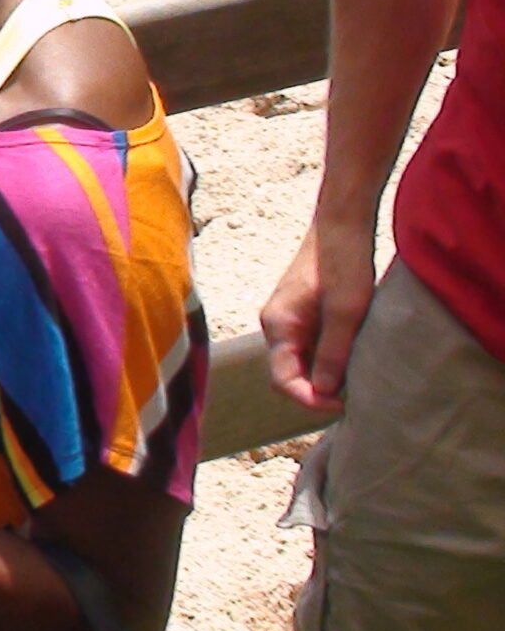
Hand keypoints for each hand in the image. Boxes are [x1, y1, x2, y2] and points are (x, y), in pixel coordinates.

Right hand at [260, 216, 378, 412]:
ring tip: (355, 379)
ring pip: (299, 362)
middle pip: (288, 374)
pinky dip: (326, 359)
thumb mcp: (346, 312)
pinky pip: (308, 347)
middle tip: (353, 397)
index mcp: (278, 325)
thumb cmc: (343, 263)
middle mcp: (275, 325)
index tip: (343, 405)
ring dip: (323, 375)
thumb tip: (325, 391)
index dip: (310, 400)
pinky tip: (351, 358)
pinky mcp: (302, 313)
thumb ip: (332, 353)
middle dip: (316, 391)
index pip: (282, 379)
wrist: (342, 225)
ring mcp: (288, 319)